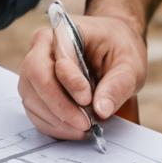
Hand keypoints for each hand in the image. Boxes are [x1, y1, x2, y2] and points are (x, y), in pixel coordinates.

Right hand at [18, 13, 146, 139]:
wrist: (113, 46)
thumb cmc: (118, 47)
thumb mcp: (129, 63)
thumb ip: (117, 84)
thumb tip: (101, 109)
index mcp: (63, 32)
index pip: (56, 58)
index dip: (70, 82)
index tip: (88, 100)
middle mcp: (42, 48)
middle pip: (36, 78)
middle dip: (59, 106)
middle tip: (85, 124)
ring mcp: (35, 70)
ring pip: (31, 98)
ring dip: (56, 119)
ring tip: (83, 128)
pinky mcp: (36, 91)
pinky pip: (35, 111)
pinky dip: (52, 125)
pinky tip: (73, 130)